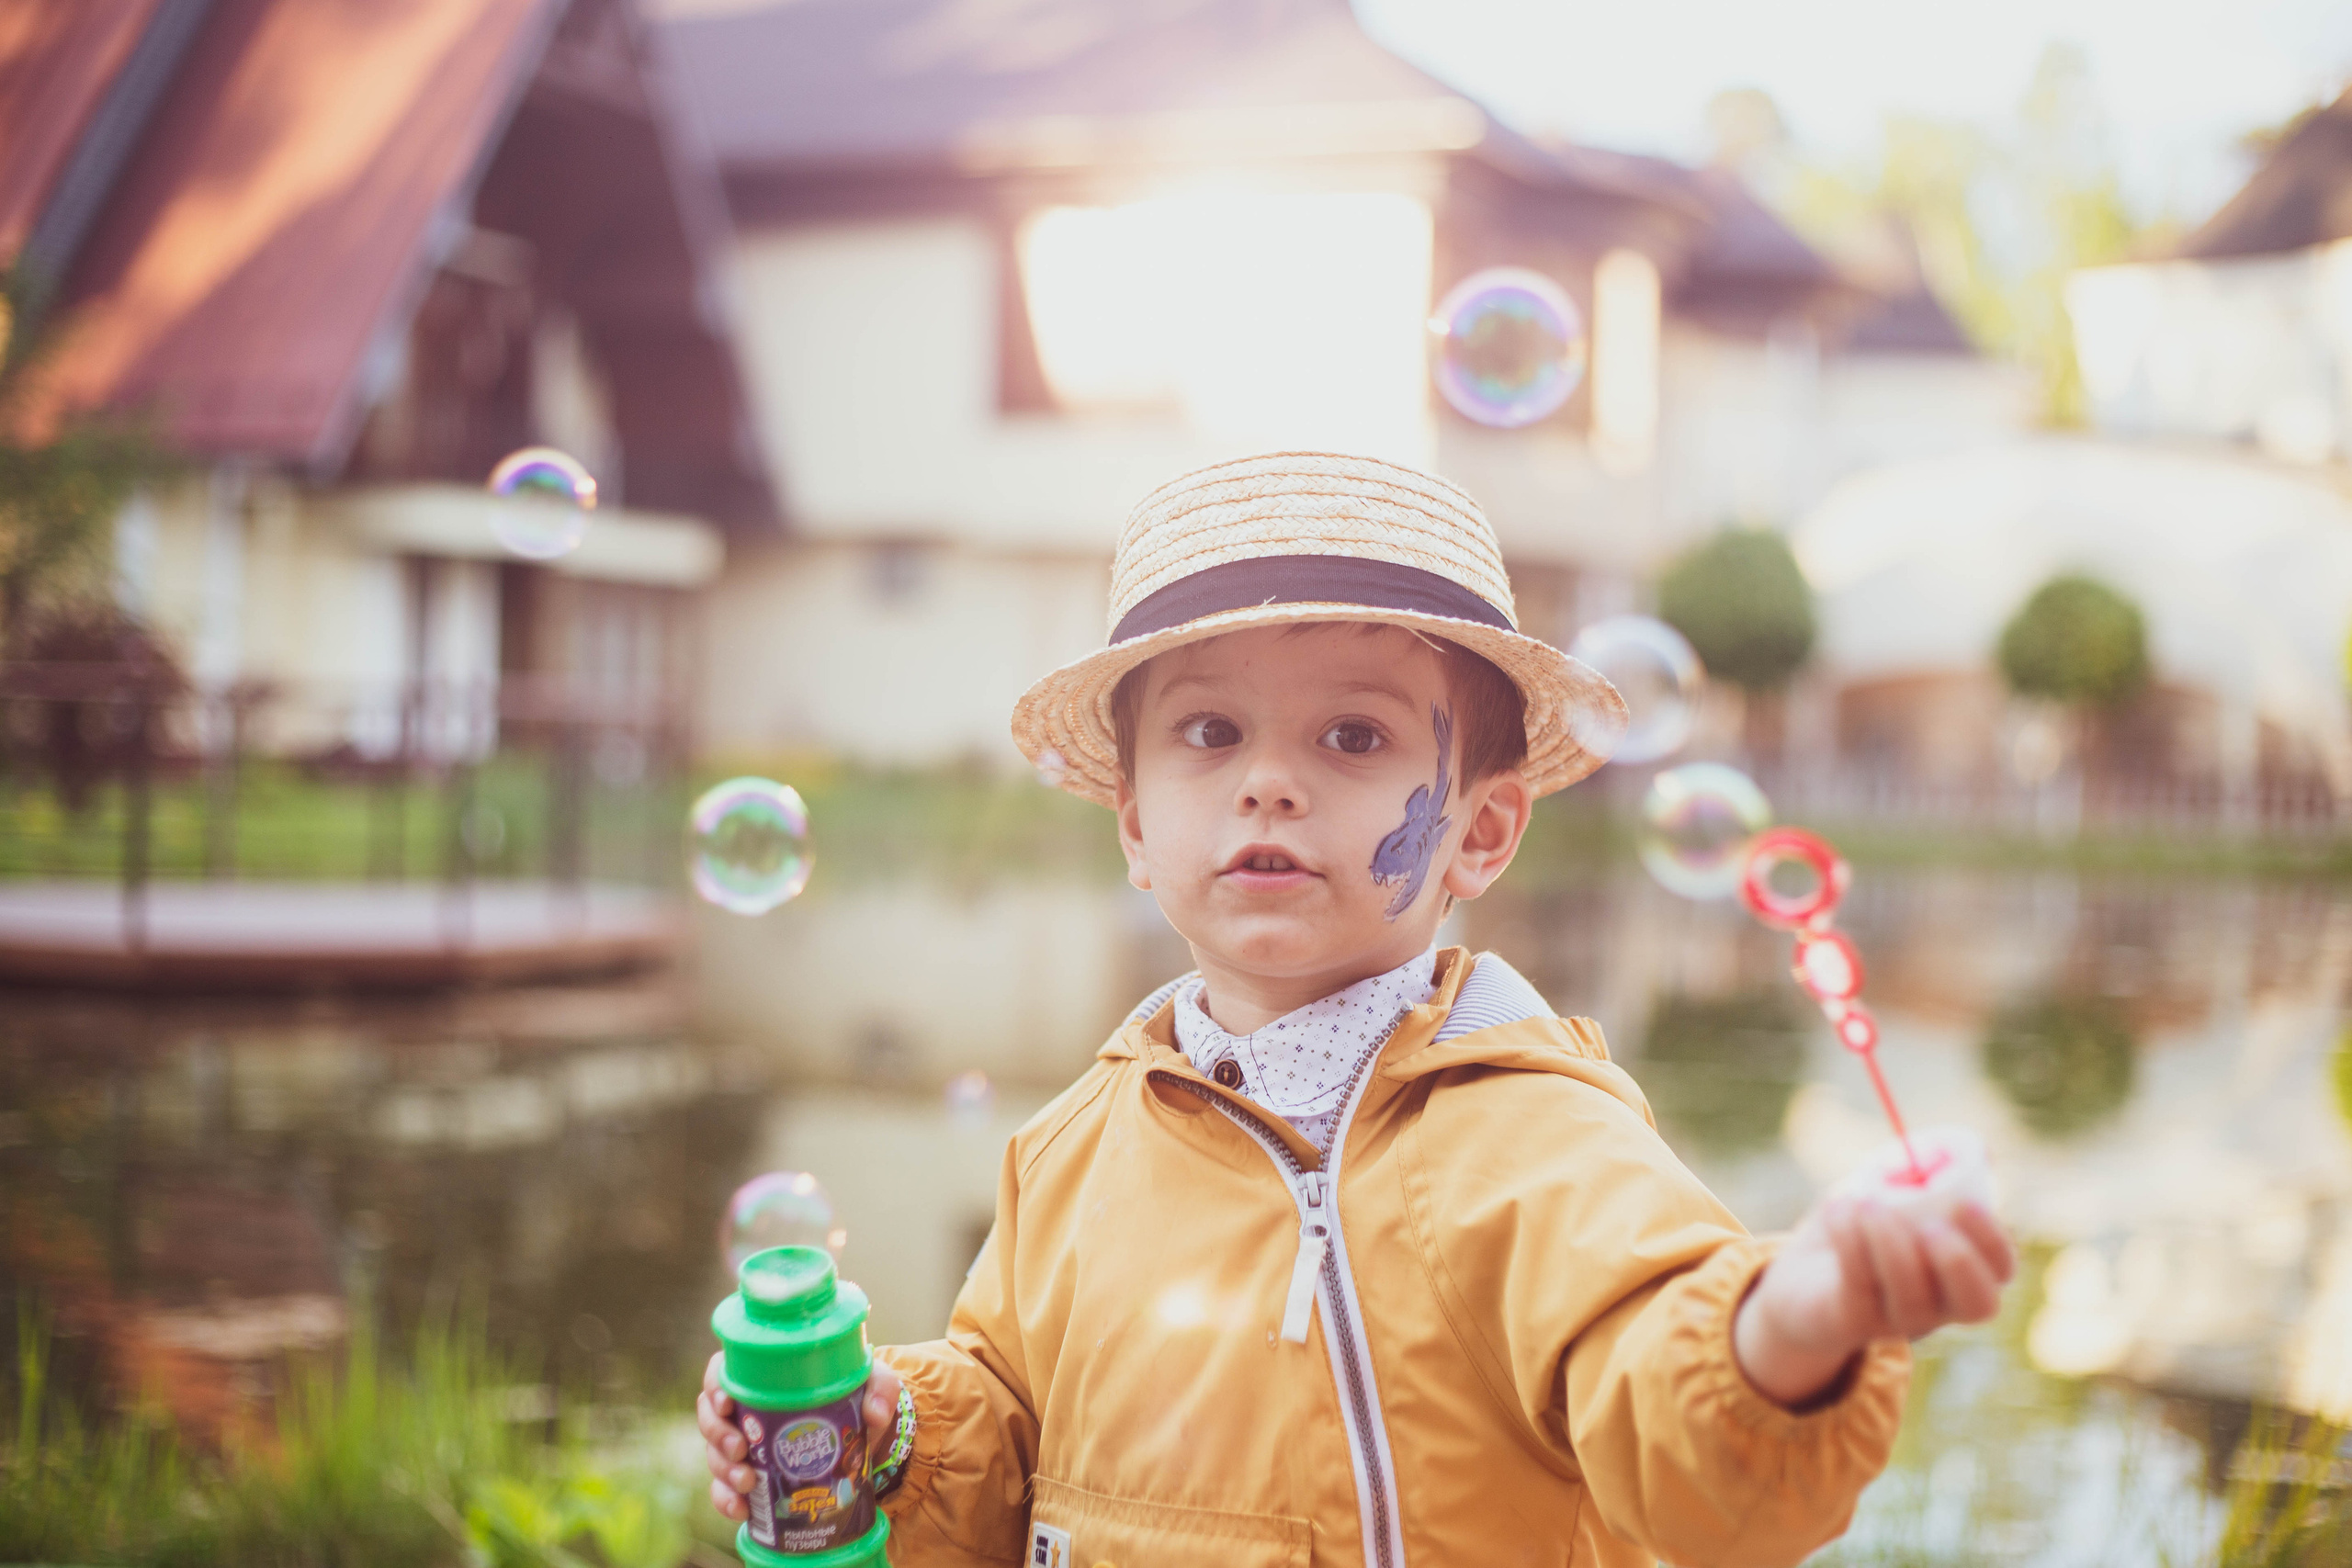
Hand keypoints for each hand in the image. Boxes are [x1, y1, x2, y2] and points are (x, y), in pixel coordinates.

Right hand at [699, 1351, 904, 1522]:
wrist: (861, 1438)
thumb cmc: (855, 1397)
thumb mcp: (871, 1383)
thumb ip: (879, 1389)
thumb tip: (875, 1415)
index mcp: (761, 1378)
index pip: (721, 1373)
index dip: (715, 1386)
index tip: (726, 1402)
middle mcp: (744, 1410)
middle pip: (710, 1417)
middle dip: (718, 1435)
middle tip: (740, 1448)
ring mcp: (742, 1446)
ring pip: (715, 1455)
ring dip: (724, 1470)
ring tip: (747, 1482)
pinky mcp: (748, 1476)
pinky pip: (724, 1489)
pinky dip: (727, 1500)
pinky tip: (741, 1509)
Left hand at [1733, 1195, 2015, 1408]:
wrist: (1800, 1278)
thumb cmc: (1860, 1228)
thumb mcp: (1896, 1193)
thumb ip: (1933, 1174)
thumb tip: (1980, 1151)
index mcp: (1958, 1271)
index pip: (1999, 1271)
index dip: (1991, 1240)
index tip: (1965, 1203)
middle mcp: (1938, 1304)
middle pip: (1976, 1303)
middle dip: (1959, 1261)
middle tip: (1929, 1224)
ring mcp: (1896, 1318)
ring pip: (1911, 1296)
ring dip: (1890, 1241)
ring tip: (1867, 1203)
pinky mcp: (1852, 1320)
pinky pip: (1859, 1285)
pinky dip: (1849, 1239)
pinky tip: (1838, 1209)